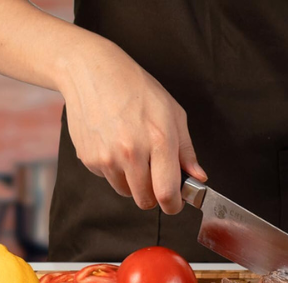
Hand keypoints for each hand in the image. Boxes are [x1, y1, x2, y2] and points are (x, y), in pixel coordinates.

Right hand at [59, 37, 206, 213]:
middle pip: (146, 201)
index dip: (173, 205)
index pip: (167, 194)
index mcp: (159, 140)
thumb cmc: (136, 89)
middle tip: (154, 176)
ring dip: (133, 182)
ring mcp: (108, 158)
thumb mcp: (172, 114)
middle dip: (154, 195)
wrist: (91, 71)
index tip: (175, 203)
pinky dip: (114, 170)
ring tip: (132, 153)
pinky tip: (114, 145)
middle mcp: (132, 152)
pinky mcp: (90, 160)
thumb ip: (186, 151)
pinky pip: (108, 179)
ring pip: (126, 192)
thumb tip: (198, 177)